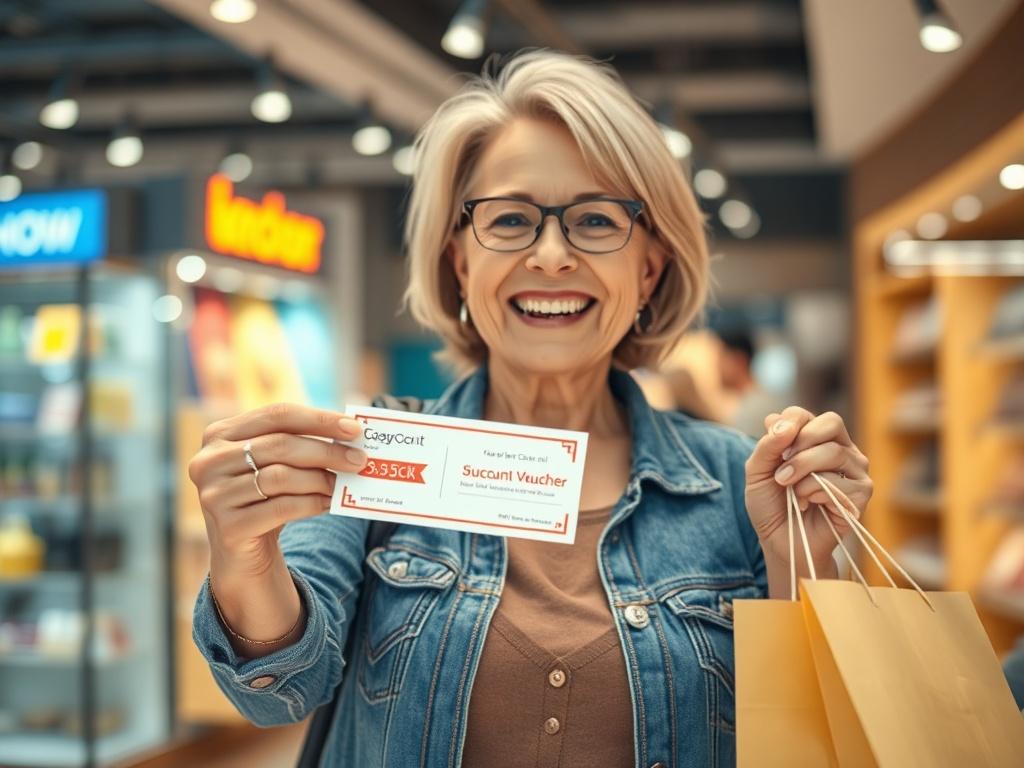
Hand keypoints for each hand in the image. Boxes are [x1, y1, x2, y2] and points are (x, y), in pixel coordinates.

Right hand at [187, 403, 367, 583]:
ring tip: (341, 485)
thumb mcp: (275, 465)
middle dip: (326, 451)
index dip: (319, 419)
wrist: (242, 554)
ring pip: (280, 477)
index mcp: (219, 434)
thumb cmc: (264, 499)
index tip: (354, 428)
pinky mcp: (227, 527)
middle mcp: (208, 461)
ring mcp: (213, 495)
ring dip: (320, 480)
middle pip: (280, 445)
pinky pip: (281, 508)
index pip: (277, 415)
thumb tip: (350, 434)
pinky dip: (311, 504)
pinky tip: (328, 504)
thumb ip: (299, 444)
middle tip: (359, 460)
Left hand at [744, 407, 872, 569]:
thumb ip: (767, 445)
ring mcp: (855, 470)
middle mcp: (840, 448)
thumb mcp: (757, 471)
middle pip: (831, 423)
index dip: (788, 426)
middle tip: (782, 470)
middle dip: (800, 445)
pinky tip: (808, 504)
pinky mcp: (862, 493)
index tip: (775, 448)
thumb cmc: (771, 505)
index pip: (804, 414)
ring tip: (790, 490)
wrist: (780, 541)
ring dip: (802, 472)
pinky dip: (814, 493)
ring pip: (833, 452)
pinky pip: (839, 482)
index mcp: (815, 438)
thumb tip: (779, 421)